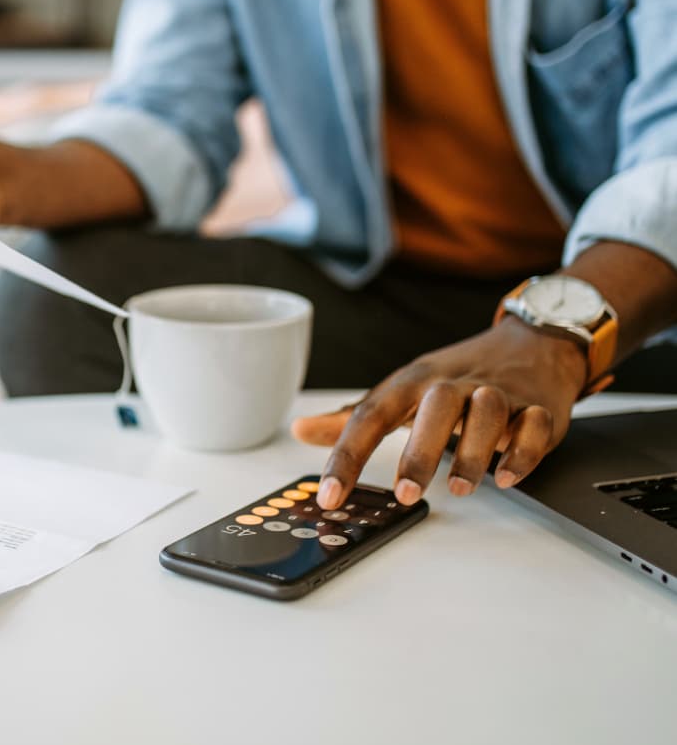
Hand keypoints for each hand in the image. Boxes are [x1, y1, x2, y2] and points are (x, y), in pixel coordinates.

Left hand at [291, 317, 588, 508]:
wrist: (531, 343)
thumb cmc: (454, 377)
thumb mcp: (400, 391)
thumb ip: (352, 418)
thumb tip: (301, 430)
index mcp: (412, 382)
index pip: (372, 415)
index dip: (347, 456)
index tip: (330, 495)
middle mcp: (453, 384)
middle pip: (435, 407)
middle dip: (419, 451)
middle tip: (405, 493)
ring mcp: (499, 393)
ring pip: (487, 413)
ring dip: (472, 452)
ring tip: (459, 488)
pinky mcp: (538, 408)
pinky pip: (534, 426)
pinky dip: (523, 451)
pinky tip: (507, 476)